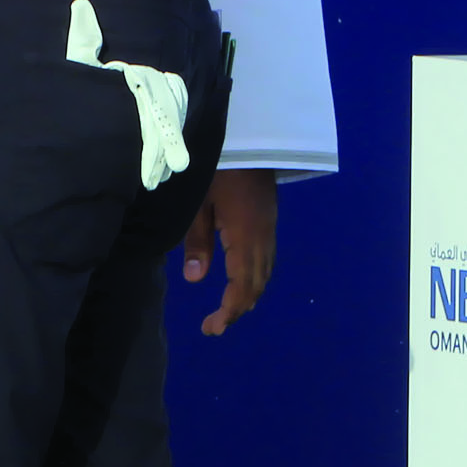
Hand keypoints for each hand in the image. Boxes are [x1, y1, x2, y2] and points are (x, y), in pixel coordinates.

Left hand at [182, 168, 277, 336]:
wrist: (248, 138)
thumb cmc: (217, 167)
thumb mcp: (197, 203)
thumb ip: (196, 241)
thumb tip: (196, 280)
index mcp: (247, 237)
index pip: (242, 286)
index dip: (229, 311)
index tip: (211, 328)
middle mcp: (264, 238)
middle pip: (257, 284)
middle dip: (238, 309)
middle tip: (214, 326)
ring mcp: (270, 229)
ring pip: (265, 273)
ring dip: (248, 295)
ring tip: (226, 310)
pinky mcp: (269, 220)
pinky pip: (266, 259)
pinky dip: (254, 277)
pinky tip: (239, 281)